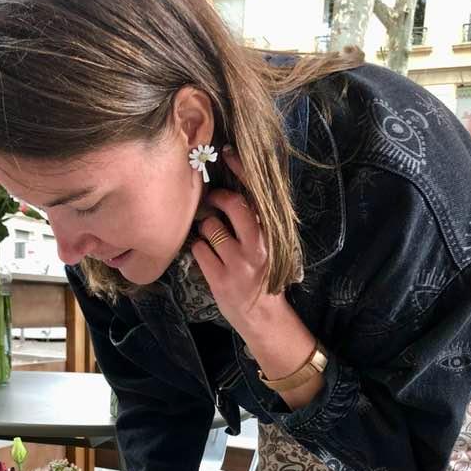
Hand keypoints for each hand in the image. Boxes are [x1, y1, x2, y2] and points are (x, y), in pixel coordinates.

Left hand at [191, 146, 290, 335]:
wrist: (263, 317)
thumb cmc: (262, 276)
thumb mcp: (267, 247)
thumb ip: (256, 222)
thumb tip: (233, 190)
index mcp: (272, 235)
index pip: (257, 195)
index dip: (242, 171)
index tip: (228, 153)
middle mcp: (257, 247)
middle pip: (233, 205)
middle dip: (217, 199)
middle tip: (212, 201)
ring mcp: (238, 264)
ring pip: (210, 227)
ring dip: (206, 230)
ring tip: (213, 239)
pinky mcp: (220, 279)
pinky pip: (199, 250)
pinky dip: (199, 250)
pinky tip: (207, 257)